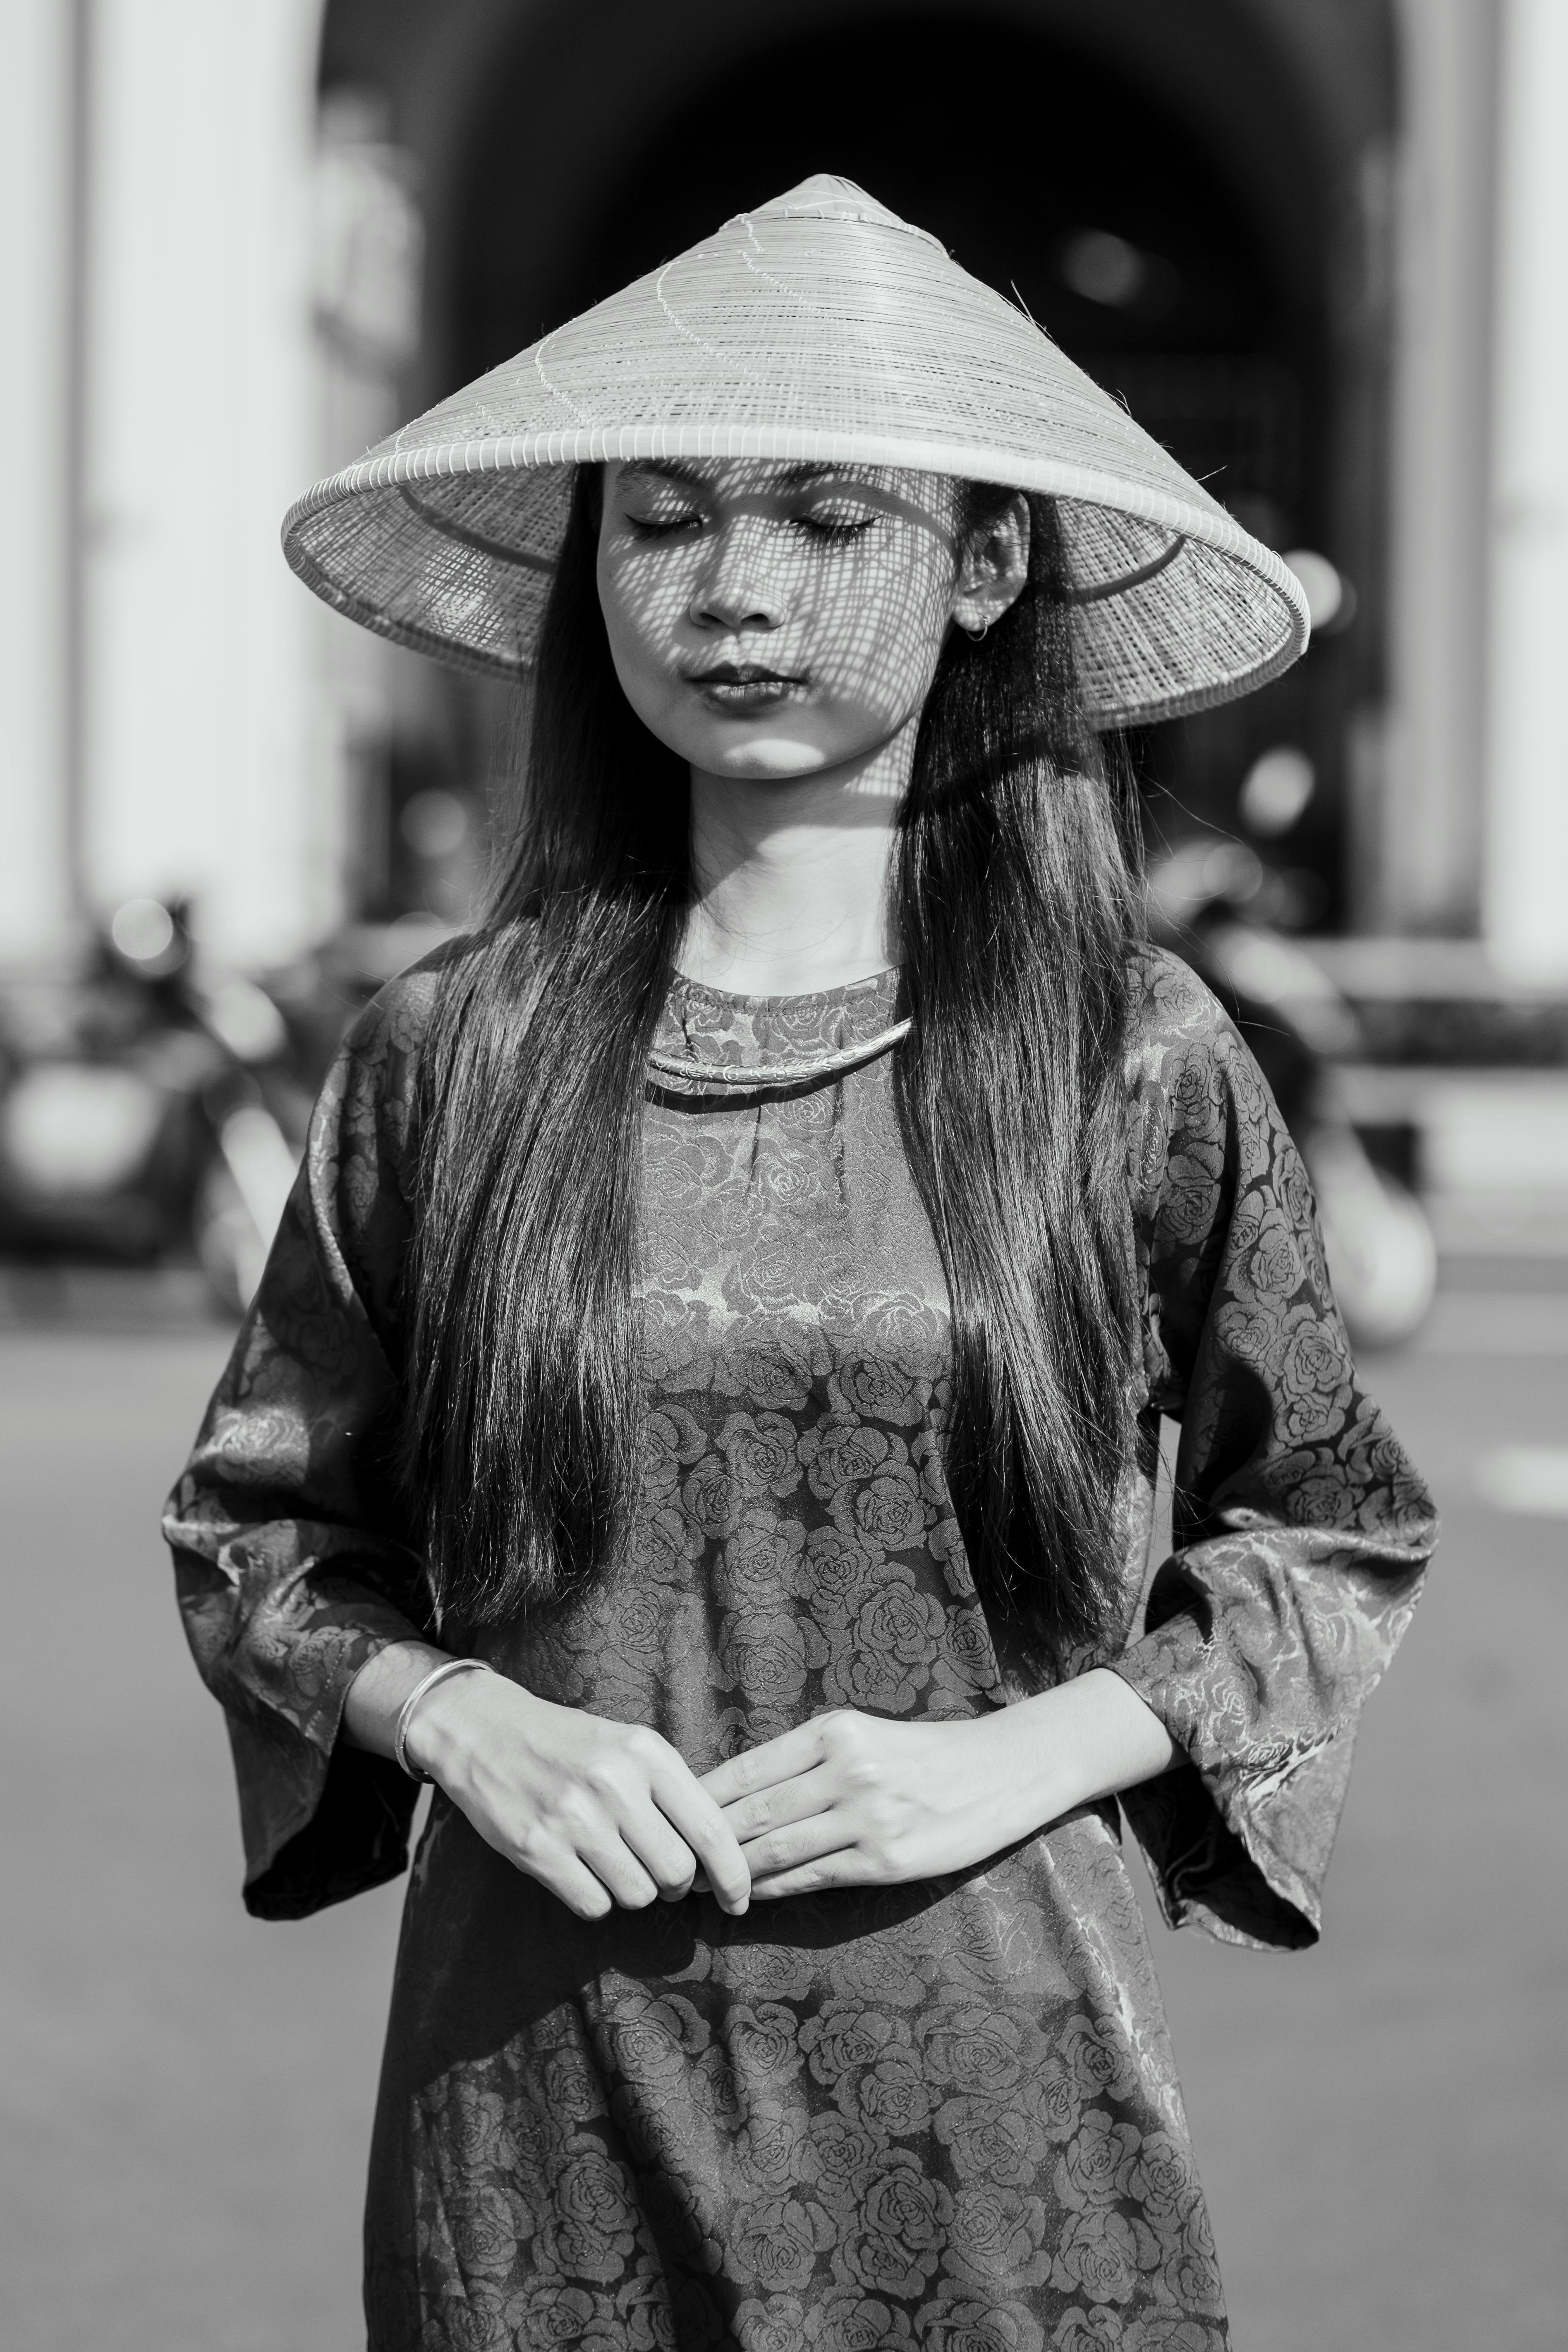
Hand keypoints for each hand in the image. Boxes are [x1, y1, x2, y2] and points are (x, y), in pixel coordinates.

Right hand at [402, 1669, 751, 1921]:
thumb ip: (672, 1791)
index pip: (711, 1829)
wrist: (485, 1731)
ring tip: (612, 1861)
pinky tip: (580, 1869)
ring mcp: (573, 1818)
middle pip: (677, 1872)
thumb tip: (717, 1856)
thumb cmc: (569, 1744)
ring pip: (637, 1894)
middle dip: (675, 1883)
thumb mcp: (628, 1745)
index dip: (734, 1875)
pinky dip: (594, 1898)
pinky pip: (593, 1906)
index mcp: (645, 1752)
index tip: (738, 1900)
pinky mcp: (537, 1848)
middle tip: (658, 1871)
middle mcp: (614, 1783)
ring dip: (633, 1891)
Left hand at [698, 1708, 1029, 1899]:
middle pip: (752, 1812)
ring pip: (776, 1849)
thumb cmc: (922, 1754)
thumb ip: (805, 1760)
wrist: (1001, 1771)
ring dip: (731, 1874)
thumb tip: (736, 1791)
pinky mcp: (887, 1860)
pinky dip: (774, 1889)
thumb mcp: (861, 1736)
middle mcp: (847, 1769)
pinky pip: (813, 1878)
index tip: (669, 1819)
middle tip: (672, 1862)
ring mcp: (868, 1816)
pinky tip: (751, 1896)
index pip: (747, 1769)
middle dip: (705, 1842)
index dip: (701, 1800)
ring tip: (701, 1888)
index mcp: (833, 1731)